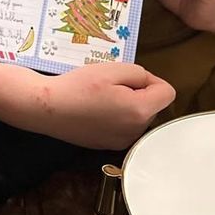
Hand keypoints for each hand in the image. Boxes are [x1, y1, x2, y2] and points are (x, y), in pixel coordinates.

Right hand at [45, 62, 175, 148]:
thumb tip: (147, 83)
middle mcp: (135, 131)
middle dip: (138, 93)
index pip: (167, 92)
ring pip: (138, 117)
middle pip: (153, 106)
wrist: (46, 108)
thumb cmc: (77, 87)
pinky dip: (116, 117)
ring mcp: (122, 141)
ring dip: (128, 105)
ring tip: (101, 98)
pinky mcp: (109, 145)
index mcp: (140, 111)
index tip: (128, 77)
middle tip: (110, 86)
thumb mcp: (112, 69)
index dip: (151, 80)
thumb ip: (140, 74)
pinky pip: (124, 127)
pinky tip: (95, 111)